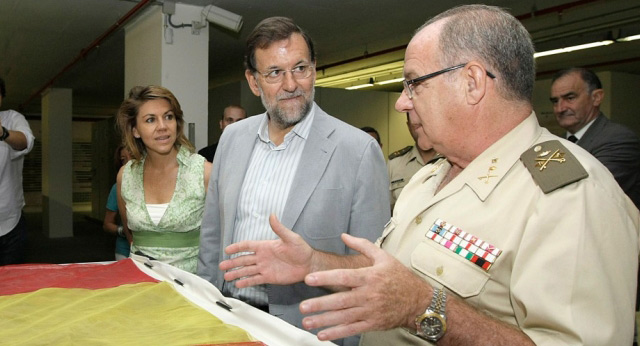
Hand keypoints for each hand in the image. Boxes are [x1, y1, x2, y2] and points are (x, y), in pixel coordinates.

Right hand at [219, 214, 313, 287]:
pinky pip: (255, 280)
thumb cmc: (301, 249)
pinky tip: (238, 285)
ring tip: (226, 277)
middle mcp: (262, 257)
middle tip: (221, 265)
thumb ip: (279, 228)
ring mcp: (265, 268)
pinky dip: (246, 282)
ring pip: (247, 271)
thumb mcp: (291, 238)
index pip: (248, 246)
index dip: (237, 247)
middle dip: (232, 262)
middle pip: (244, 259)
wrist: (308, 265)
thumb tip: (272, 215)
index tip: (227, 250)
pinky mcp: (269, 277)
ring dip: (236, 273)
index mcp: (265, 246)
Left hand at [299, 233, 430, 340]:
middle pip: (340, 300)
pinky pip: (352, 329)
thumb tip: (344, 235)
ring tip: (307, 322)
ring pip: (343, 317)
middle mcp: (368, 295)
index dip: (325, 278)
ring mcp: (370, 311)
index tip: (309, 279)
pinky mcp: (372, 324)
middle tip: (303, 306)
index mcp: (369, 277)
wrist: (419, 302)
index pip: (344, 277)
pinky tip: (322, 334)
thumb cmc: (400, 278)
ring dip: (324, 320)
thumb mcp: (384, 257)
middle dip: (320, 304)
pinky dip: (337, 333)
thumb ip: (362, 245)